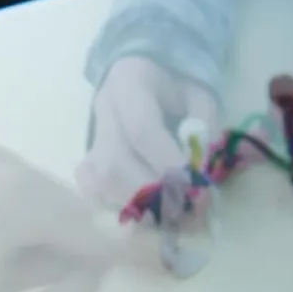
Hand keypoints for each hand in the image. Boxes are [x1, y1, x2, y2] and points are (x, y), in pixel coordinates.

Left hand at [0, 144, 115, 291]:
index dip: (107, 267)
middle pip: (64, 209)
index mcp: (15, 195)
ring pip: (34, 200)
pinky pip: (1, 194)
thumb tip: (97, 276)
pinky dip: (9, 224)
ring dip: (39, 238)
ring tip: (13, 287)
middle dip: (70, 250)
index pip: (89, 232)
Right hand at [76, 56, 219, 207]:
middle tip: (187, 208)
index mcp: (129, 83)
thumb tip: (202, 173)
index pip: (141, 128)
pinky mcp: (87, 159)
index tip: (193, 184)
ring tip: (172, 215)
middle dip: (153, 192)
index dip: (166, 160)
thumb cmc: (175, 86)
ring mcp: (91, 138)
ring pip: (100, 181)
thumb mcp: (201, 95)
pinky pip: (91, 188)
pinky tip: (143, 211)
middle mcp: (103, 112)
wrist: (143, 75)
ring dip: (138, 205)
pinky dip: (116, 204)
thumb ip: (205, 129)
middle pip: (115, 162)